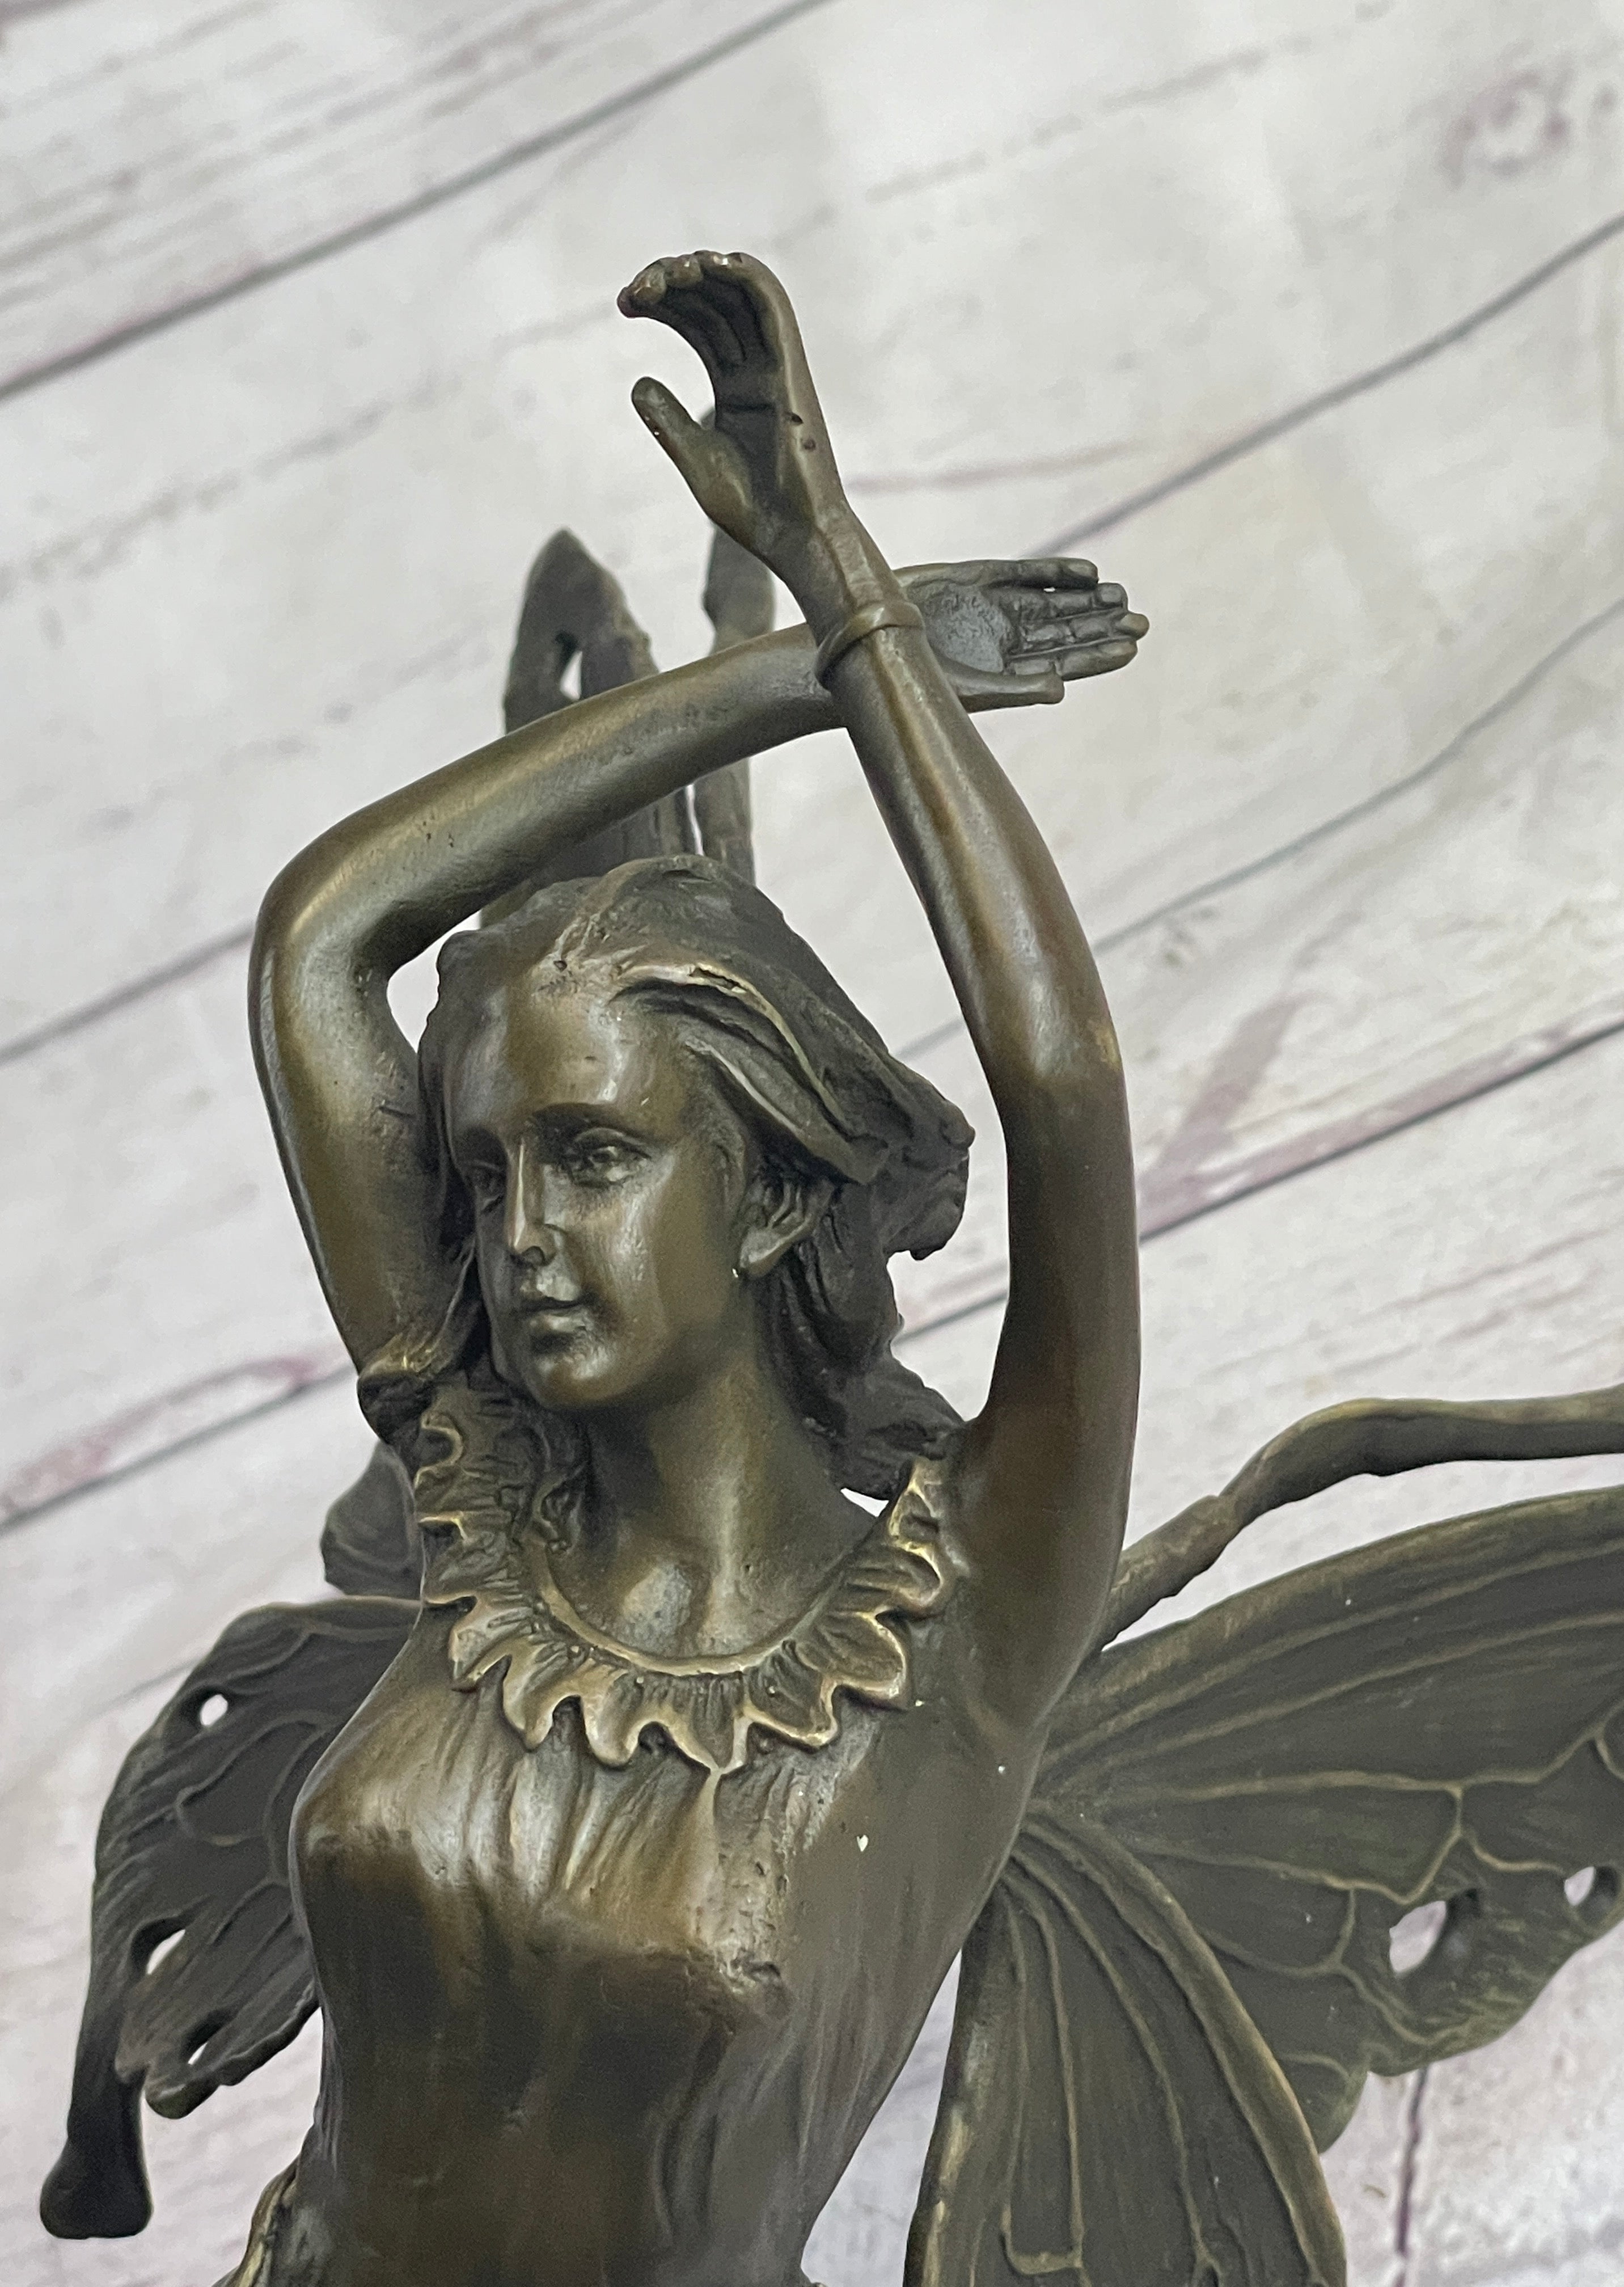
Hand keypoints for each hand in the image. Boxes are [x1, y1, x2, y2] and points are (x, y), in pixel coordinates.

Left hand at [618, 250, 864, 602]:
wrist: (791, 537)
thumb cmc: (752, 511)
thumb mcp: (694, 459)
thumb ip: (668, 420)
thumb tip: (638, 382)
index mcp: (736, 386)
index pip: (699, 322)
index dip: (662, 301)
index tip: (624, 304)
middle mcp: (757, 368)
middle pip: (715, 299)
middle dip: (671, 281)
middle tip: (634, 292)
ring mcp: (776, 366)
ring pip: (741, 293)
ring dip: (701, 269)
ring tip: (661, 276)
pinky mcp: (789, 370)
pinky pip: (772, 307)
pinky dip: (743, 275)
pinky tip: (705, 264)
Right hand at [898, 559, 1147, 709]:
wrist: (860, 643)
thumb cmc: (908, 681)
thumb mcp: (966, 690)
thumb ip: (1015, 690)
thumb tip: (1061, 691)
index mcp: (1005, 674)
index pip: (1064, 665)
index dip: (1099, 656)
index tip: (1131, 647)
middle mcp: (1003, 641)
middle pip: (1065, 633)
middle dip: (1102, 625)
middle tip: (1141, 619)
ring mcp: (991, 609)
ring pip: (1052, 603)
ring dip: (1086, 600)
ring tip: (1121, 595)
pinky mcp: (974, 579)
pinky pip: (1024, 574)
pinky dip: (1055, 573)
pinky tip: (1087, 573)